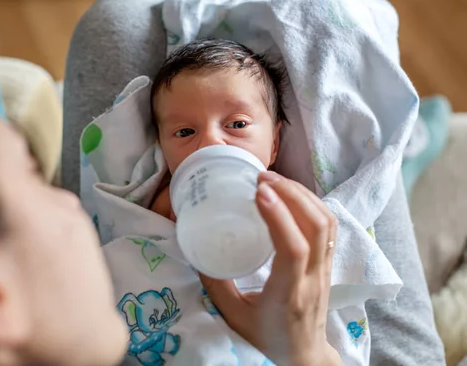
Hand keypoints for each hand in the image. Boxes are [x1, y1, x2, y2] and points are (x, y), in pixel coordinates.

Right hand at [200, 172, 341, 365]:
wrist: (302, 357)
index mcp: (289, 294)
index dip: (279, 216)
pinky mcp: (328, 264)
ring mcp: (325, 270)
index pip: (294, 249)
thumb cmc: (265, 339)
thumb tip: (197, 248)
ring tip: (276, 180)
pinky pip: (329, 226)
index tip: (259, 191)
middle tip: (262, 177)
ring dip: (303, 194)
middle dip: (292, 194)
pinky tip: (292, 195)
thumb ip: (215, 282)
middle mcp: (313, 279)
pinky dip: (312, 203)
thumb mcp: (233, 315)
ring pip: (327, 222)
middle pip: (317, 227)